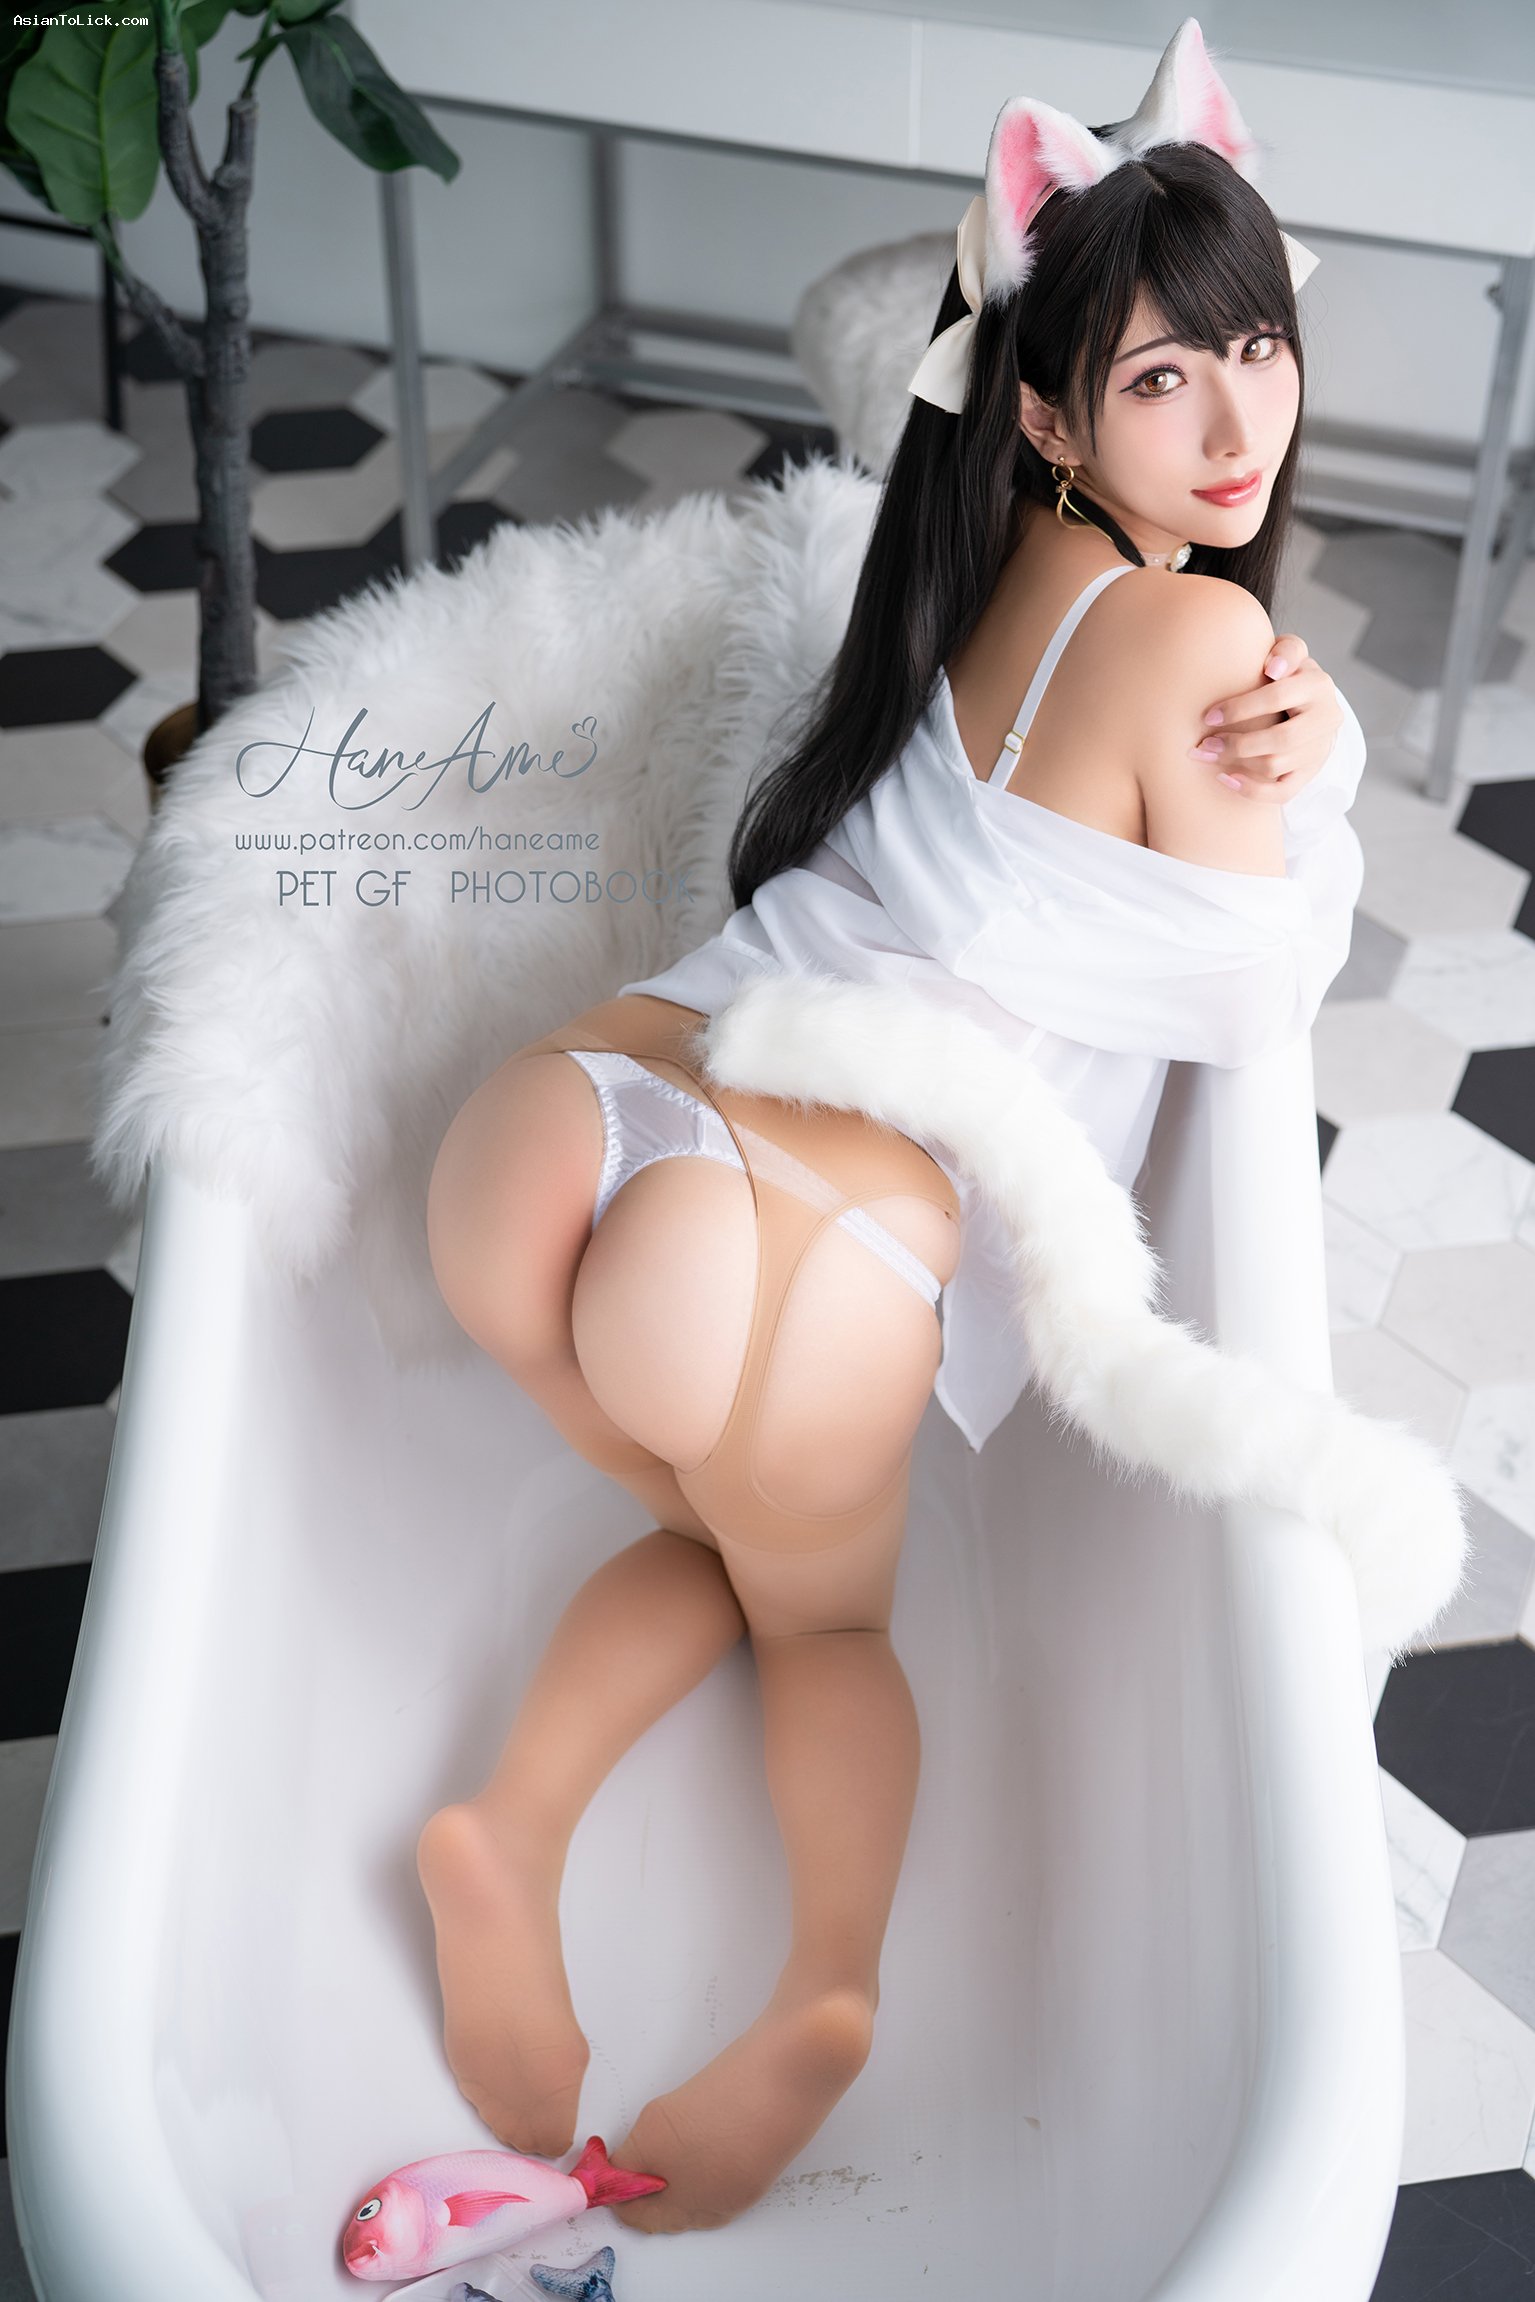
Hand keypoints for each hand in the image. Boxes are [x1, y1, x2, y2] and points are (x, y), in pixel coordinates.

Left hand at [1189, 634, 1343, 800]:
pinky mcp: (1309, 773)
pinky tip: (1226, 780)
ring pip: (1277, 766)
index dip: (1241, 708)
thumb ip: (1285, 651)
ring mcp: (1319, 749)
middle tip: (1204, 744)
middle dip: (1238, 744)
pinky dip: (1252, 790)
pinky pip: (1283, 792)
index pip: (1279, 697)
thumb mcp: (1289, 654)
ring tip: (1207, 756)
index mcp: (1319, 685)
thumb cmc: (1287, 675)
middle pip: (1281, 740)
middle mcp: (1326, 719)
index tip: (1209, 716)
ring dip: (1237, 765)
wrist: (1309, 704)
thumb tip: (1272, 667)